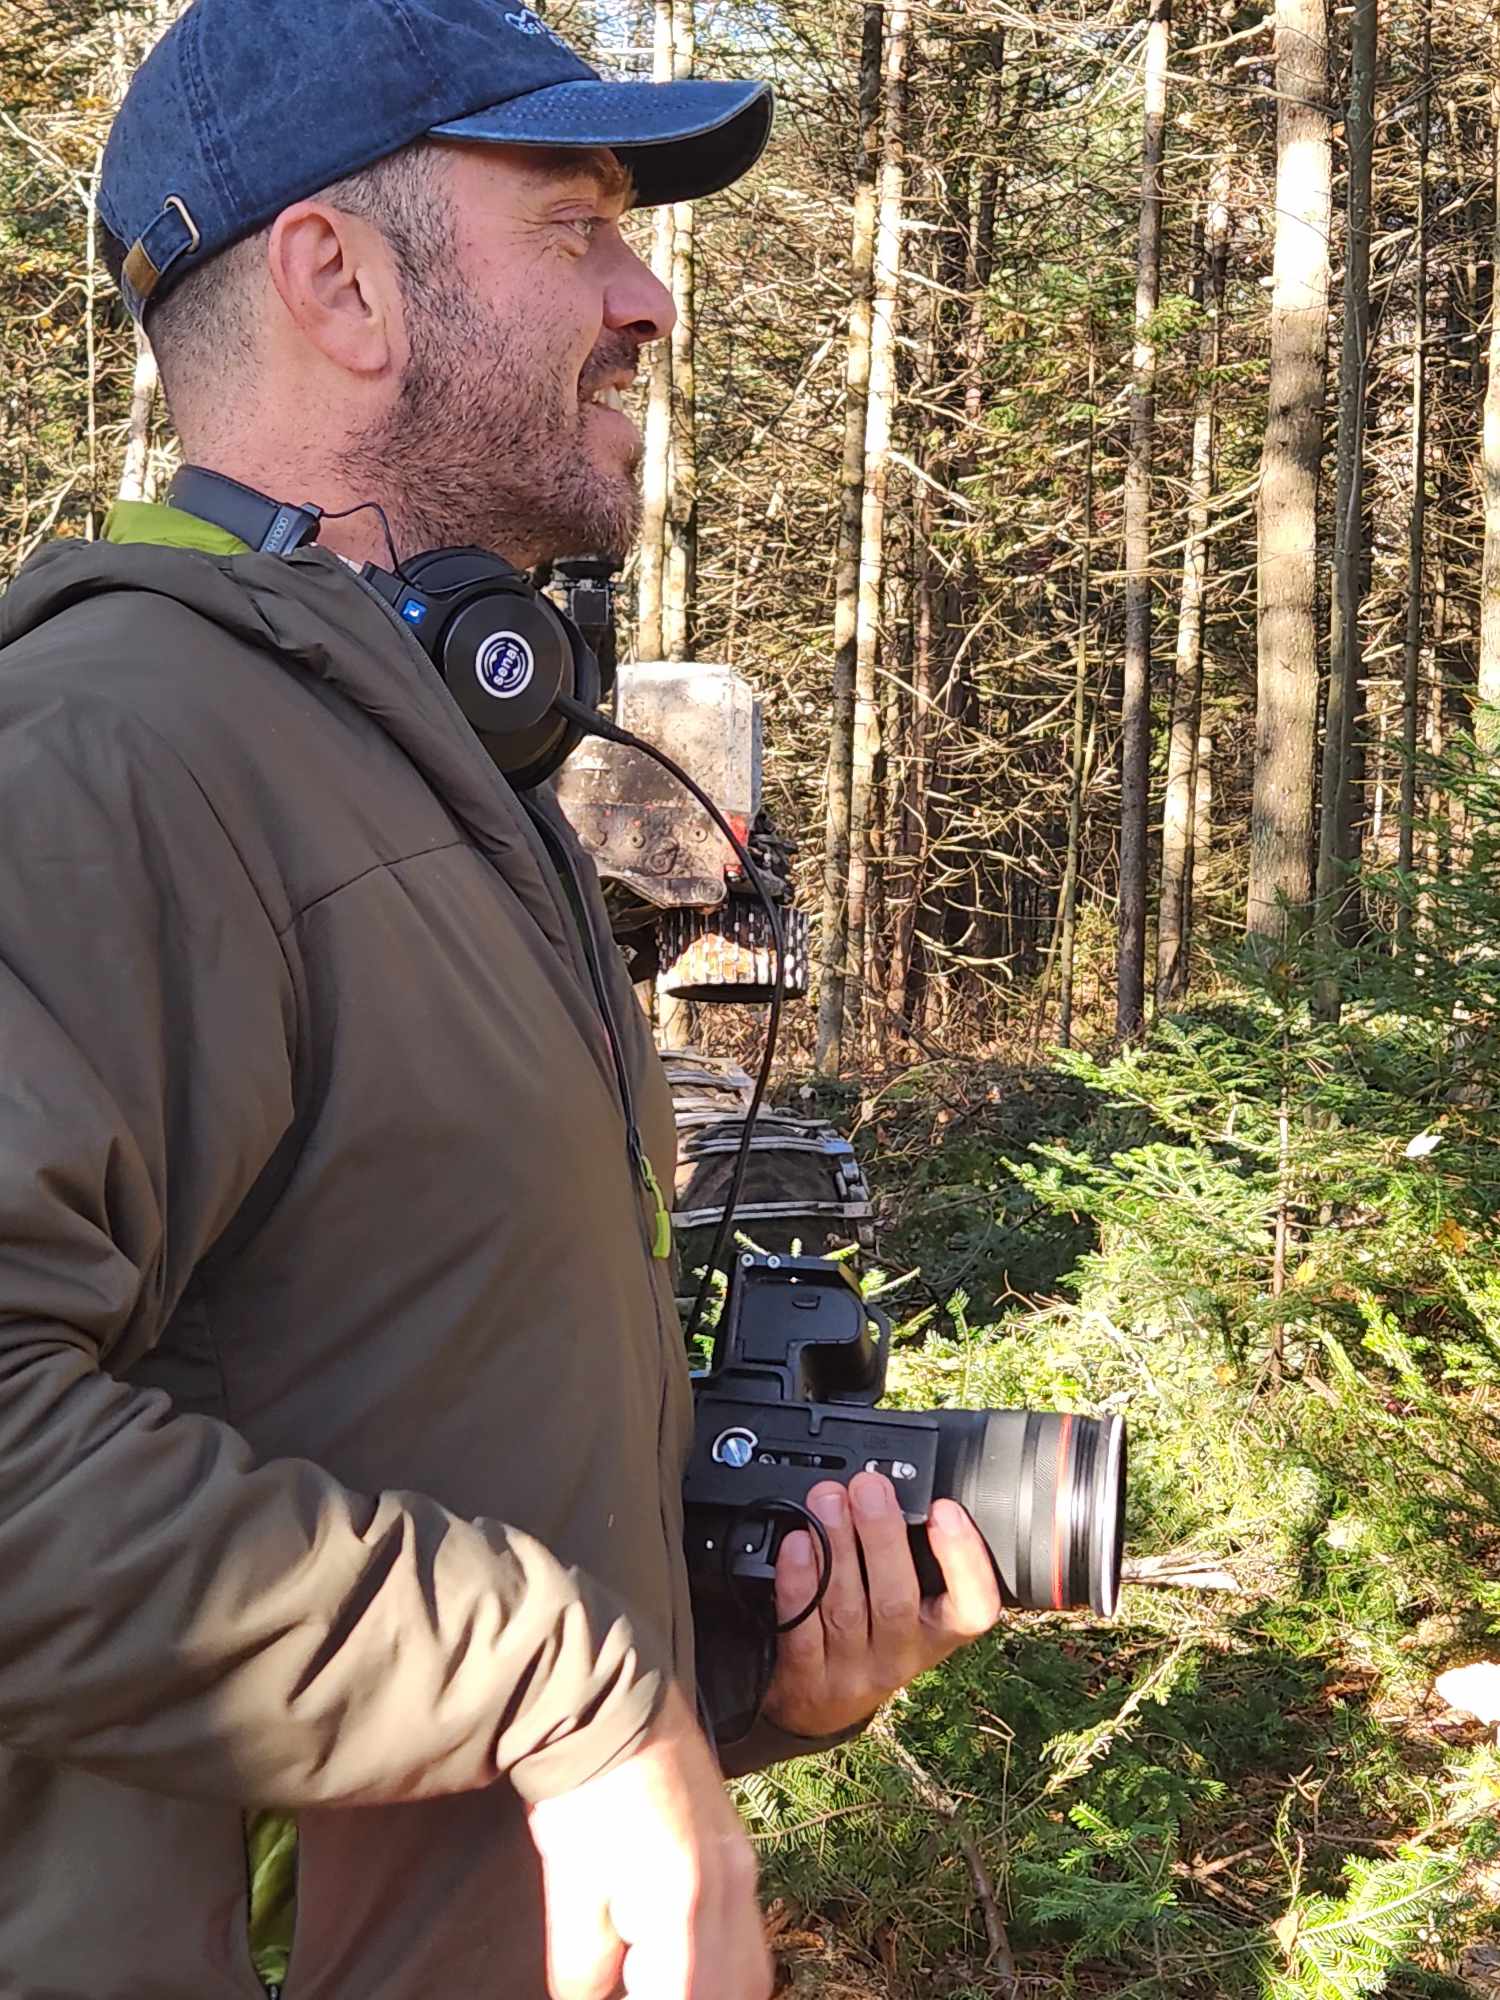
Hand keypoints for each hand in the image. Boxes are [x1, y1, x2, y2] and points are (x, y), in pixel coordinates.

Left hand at [525, 1682, 772, 1999]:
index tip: (628, 1995)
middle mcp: (731, 1887)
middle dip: (700, 1997)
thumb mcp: (570, 1885)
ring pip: (751, 1965)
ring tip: (656, 1976)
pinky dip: (720, 1958)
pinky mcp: (736, 1846)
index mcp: (685, 1902)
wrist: (610, 1697)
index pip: (689, 1998)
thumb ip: (585, 1962)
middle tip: (640, 1987)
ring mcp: (741, 1863)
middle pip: (741, 1988)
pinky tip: (673, 1951)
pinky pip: (745, 1928)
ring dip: (716, 1987)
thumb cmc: (584, 1791)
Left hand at [761, 1472, 1002, 1740]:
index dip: (964, 1558)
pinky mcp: (807, 1677)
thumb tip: (894, 1487)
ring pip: (847, 1609)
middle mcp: (900, 1656)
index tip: (944, 1509)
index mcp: (937, 1633)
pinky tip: (796, 1545)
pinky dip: (798, 1582)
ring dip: (836, 1547)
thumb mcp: (910, 1607)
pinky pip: (802, 1629)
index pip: (973, 1607)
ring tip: (827, 1500)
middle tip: (868, 1487)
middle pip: (897, 1600)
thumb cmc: (871, 1637)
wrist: (820, 1706)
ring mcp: (852, 1672)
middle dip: (881, 1535)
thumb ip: (910, 1554)